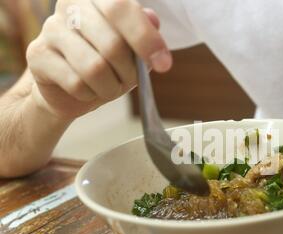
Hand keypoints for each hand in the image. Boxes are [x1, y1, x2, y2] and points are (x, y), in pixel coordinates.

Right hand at [26, 0, 171, 119]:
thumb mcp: (132, 49)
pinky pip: (76, 83)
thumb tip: (153, 20)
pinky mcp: (37, 55)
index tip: (164, 64)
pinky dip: (90, 94)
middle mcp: (70, 5)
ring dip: (111, 87)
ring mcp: (50, 28)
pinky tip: (87, 90)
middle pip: (112, 43)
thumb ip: (144, 33)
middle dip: (129, 72)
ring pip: (94, 67)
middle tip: (130, 80)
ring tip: (110, 88)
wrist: (68, 89)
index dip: (146, 39)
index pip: (122, 8)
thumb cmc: (106, 64)